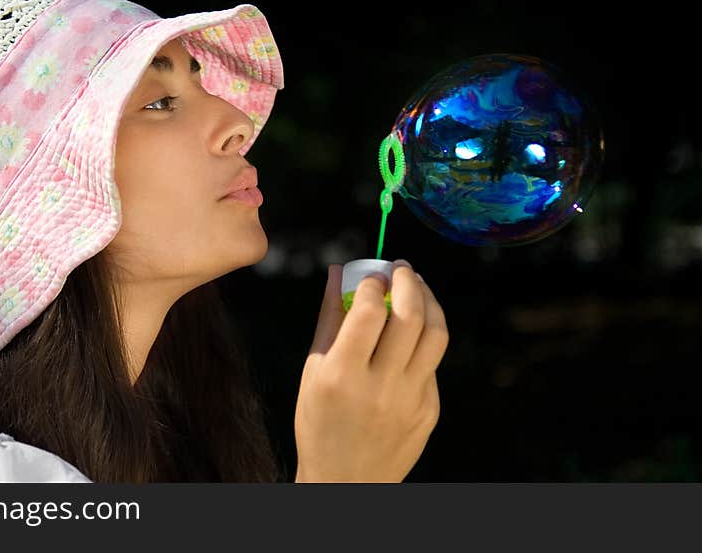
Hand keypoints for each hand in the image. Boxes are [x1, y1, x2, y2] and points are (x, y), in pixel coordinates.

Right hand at [294, 260, 448, 481]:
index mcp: (342, 376)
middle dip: (408, 281)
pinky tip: (411, 333)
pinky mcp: (430, 410)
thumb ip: (329, 317)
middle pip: (410, 317)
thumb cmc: (320, 422)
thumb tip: (338, 272)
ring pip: (435, 335)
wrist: (346, 481)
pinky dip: (424, 338)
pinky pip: (433, 362)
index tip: (372, 274)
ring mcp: (411, 401)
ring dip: (429, 301)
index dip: (373, 283)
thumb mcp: (314, 370)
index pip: (369, 312)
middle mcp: (380, 387)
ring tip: (416, 288)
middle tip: (401, 268)